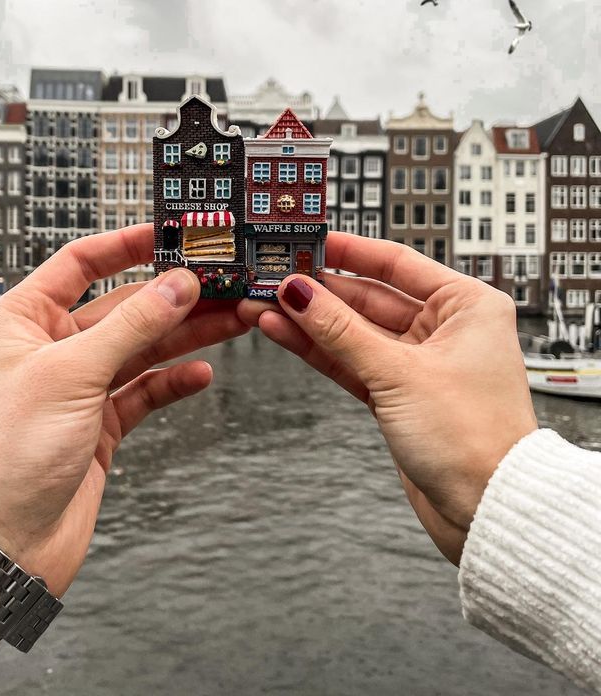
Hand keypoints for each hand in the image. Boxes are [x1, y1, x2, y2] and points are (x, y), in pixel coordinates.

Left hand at [0, 224, 248, 595]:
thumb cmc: (4, 456)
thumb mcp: (71, 373)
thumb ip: (131, 326)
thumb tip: (177, 284)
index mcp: (24, 321)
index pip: (80, 264)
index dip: (125, 244)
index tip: (170, 235)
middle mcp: (51, 349)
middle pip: (122, 307)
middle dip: (171, 296)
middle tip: (220, 284)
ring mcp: (78, 388)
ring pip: (141, 348)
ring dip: (185, 335)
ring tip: (231, 320)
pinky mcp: (99, 426)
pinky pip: (145, 392)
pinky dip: (174, 382)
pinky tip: (202, 373)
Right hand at [238, 232, 537, 564]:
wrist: (487, 511)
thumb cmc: (475, 439)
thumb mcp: (399, 373)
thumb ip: (341, 331)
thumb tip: (300, 292)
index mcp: (466, 305)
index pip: (396, 263)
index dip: (348, 251)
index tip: (309, 242)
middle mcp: (445, 328)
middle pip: (369, 297)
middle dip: (319, 290)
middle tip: (274, 278)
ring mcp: (418, 363)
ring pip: (354, 331)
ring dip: (310, 320)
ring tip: (265, 305)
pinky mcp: (398, 394)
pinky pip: (351, 361)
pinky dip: (319, 349)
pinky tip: (284, 332)